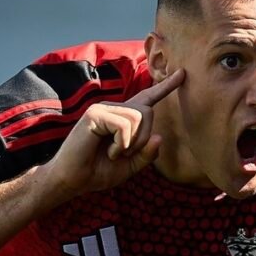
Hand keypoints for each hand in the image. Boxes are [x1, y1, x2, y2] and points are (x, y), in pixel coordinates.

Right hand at [43, 69, 183, 198]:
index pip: (148, 99)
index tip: (182, 74)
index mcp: (124, 118)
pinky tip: (109, 151)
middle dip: (143, 138)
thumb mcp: (130, 166)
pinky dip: (122, 144)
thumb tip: (160, 137)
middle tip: (124, 154)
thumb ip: (147, 154)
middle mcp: (114, 109)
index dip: (166, 86)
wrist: (72, 181)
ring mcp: (103, 108)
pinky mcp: (95, 114)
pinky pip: (124, 125)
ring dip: (132, 143)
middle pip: (148, 111)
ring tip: (114, 153)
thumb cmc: (97, 172)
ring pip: (139, 117)